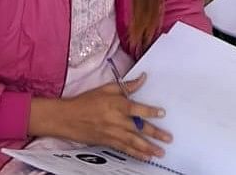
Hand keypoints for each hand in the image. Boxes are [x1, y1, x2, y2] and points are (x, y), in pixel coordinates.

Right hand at [29, 74, 170, 159]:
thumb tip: (143, 78)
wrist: (67, 118)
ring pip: (134, 142)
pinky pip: (125, 149)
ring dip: (149, 148)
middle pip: (140, 129)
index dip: (151, 112)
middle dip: (155, 134)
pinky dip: (136, 154)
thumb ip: (127, 86)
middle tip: (168, 139)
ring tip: (160, 152)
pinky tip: (146, 157)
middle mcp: (117, 121)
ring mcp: (112, 133)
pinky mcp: (108, 142)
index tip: (163, 114)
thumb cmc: (86, 101)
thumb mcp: (107, 88)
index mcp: (118, 105)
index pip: (138, 110)